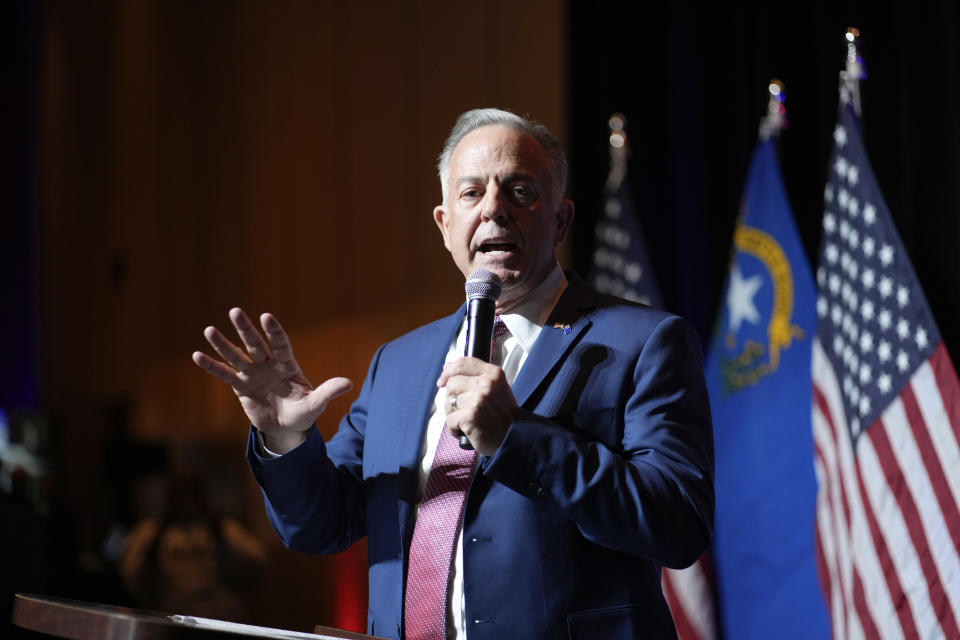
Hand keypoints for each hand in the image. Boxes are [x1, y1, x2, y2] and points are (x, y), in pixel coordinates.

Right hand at [192, 308, 352, 453]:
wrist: (286, 428)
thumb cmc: (304, 412)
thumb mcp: (316, 404)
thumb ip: (328, 392)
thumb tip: (349, 384)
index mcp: (287, 365)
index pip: (280, 344)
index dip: (274, 331)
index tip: (266, 316)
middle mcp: (268, 365)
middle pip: (255, 344)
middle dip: (246, 329)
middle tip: (235, 311)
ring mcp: (253, 374)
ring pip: (236, 356)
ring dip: (223, 344)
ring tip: (209, 330)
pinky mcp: (241, 386)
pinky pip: (225, 375)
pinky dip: (212, 366)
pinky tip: (197, 355)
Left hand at [437, 357, 516, 455]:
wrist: (514, 439)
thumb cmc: (503, 417)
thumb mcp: (496, 389)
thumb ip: (476, 378)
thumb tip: (448, 371)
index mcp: (493, 374)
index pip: (463, 363)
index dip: (448, 370)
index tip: (443, 380)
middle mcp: (487, 383)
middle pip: (452, 383)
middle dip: (452, 398)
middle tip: (464, 410)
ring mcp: (479, 399)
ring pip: (449, 402)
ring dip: (453, 415)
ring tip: (468, 421)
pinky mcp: (471, 415)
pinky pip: (450, 420)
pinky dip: (455, 429)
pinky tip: (467, 431)